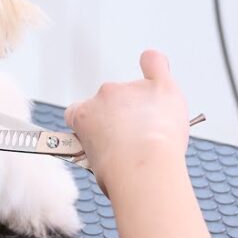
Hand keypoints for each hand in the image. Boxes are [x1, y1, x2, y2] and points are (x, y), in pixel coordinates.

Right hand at [65, 51, 190, 195]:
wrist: (143, 169)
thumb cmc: (119, 173)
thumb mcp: (93, 164)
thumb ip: (99, 147)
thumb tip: (111, 152)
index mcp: (83, 114)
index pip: (79, 112)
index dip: (93, 125)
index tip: (102, 137)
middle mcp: (103, 95)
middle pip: (109, 101)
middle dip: (121, 117)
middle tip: (134, 141)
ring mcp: (131, 90)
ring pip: (135, 92)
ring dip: (142, 107)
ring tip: (154, 133)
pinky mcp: (159, 88)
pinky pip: (155, 65)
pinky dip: (154, 65)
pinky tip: (152, 65)